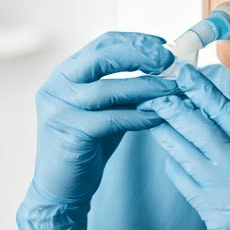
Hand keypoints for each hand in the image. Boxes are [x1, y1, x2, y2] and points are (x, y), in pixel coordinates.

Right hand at [17, 32, 177, 229]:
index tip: (164, 45)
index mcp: (65, 73)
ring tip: (173, 89)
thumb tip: (166, 71)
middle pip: (101, 57)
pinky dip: (138, 117)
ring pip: (108, 89)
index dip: (135, 41)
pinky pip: (111, 120)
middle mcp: (56, 85)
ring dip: (146, 87)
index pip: (102, 44)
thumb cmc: (87, 146)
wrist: (61, 188)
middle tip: (168, 59)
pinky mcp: (68, 133)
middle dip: (139, 54)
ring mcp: (58, 108)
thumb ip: (126, 90)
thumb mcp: (106, 109)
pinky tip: (158, 117)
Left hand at [142, 65, 229, 229]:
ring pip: (184, 151)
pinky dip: (173, 164)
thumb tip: (212, 118)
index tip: (184, 74)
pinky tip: (167, 154)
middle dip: (173, 106)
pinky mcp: (210, 213)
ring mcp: (224, 192)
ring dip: (165, 131)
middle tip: (154, 91)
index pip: (226, 112)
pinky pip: (183, 180)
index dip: (202, 90)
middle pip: (200, 127)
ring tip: (151, 115)